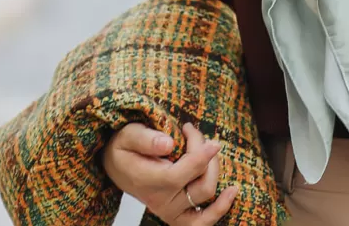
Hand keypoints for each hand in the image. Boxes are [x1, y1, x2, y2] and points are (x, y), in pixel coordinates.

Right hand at [102, 122, 238, 224]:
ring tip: (209, 149)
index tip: (210, 140)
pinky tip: (232, 191)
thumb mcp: (128, 135)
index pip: (182, 173)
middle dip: (205, 152)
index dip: (201, 156)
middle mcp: (160, 201)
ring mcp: (170, 211)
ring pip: (206, 194)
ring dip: (215, 169)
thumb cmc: (124, 146)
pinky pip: (202, 221)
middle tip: (193, 133)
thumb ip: (146, 139)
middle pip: (200, 183)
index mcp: (147, 182)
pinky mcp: (178, 215)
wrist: (116, 164)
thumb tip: (168, 144)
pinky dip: (220, 208)